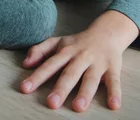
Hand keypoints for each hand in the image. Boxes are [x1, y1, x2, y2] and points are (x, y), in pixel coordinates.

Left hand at [20, 11, 138, 111]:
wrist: (107, 31)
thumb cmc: (78, 42)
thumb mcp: (58, 42)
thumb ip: (39, 50)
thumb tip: (25, 64)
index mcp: (65, 51)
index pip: (49, 65)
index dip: (37, 76)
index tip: (25, 88)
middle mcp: (81, 57)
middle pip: (70, 74)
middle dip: (61, 88)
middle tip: (51, 103)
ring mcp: (97, 63)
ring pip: (91, 79)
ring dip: (85, 93)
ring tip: (78, 107)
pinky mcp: (113, 68)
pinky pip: (114, 81)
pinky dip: (115, 93)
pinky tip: (114, 105)